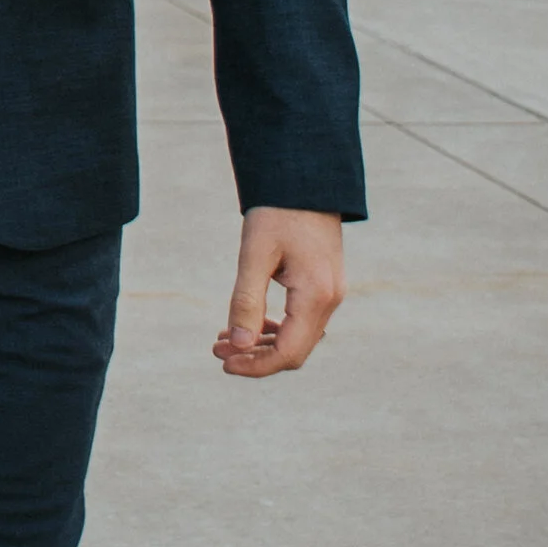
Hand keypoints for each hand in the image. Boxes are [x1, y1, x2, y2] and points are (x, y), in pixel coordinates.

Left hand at [213, 208, 343, 376]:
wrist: (306, 181)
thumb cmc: (278, 213)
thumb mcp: (255, 255)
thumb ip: (246, 301)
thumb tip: (238, 345)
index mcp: (316, 296)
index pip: (288, 352)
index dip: (255, 365)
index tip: (223, 362)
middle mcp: (330, 300)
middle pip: (294, 351)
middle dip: (255, 357)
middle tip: (217, 350)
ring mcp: (331, 293)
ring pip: (299, 337)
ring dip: (263, 343)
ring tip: (226, 338)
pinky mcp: (324, 285)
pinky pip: (302, 320)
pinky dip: (276, 327)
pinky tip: (249, 323)